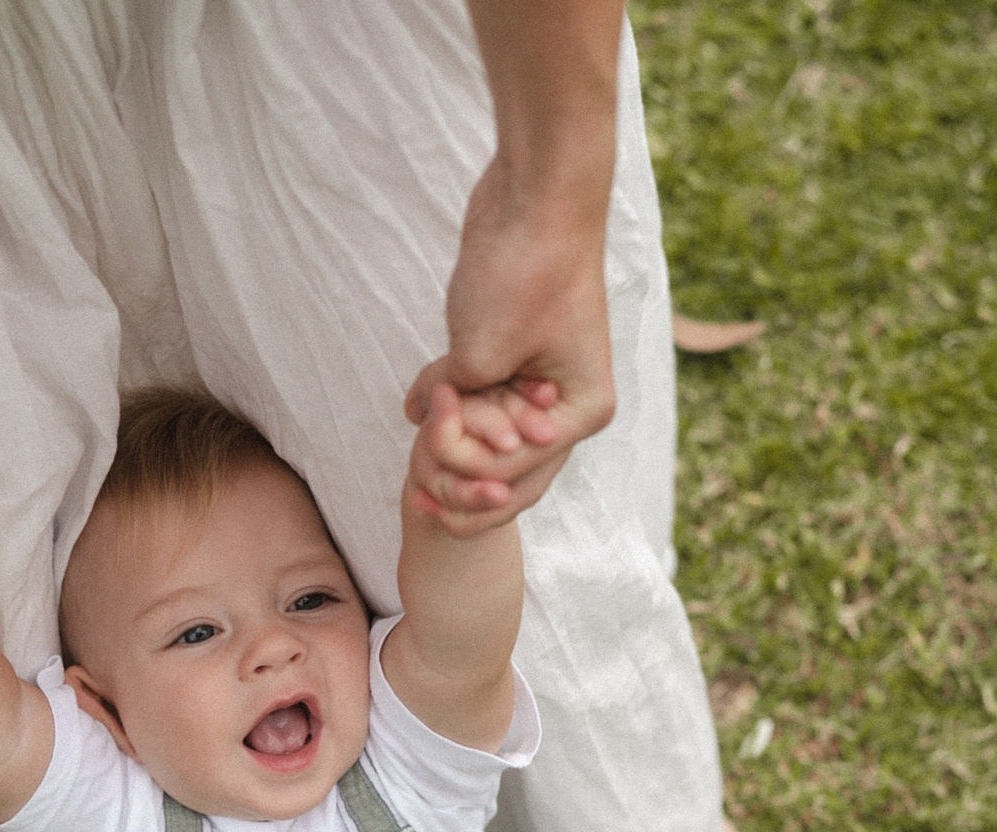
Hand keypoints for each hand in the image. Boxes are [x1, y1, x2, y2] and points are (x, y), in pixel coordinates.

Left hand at [402, 157, 614, 517]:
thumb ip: (450, 406)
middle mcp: (568, 405)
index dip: (463, 459)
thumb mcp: (479, 356)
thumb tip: (415, 416)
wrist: (537, 192)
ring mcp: (542, 382)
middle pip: (499, 462)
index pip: (510, 474)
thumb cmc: (522, 271)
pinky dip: (448, 398)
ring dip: (450, 425)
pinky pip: (475, 399)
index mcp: (581, 413)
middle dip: (454, 451)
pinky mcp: (515, 356)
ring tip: (435, 389)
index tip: (442, 406)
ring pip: (483, 432)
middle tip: (435, 400)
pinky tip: (426, 390)